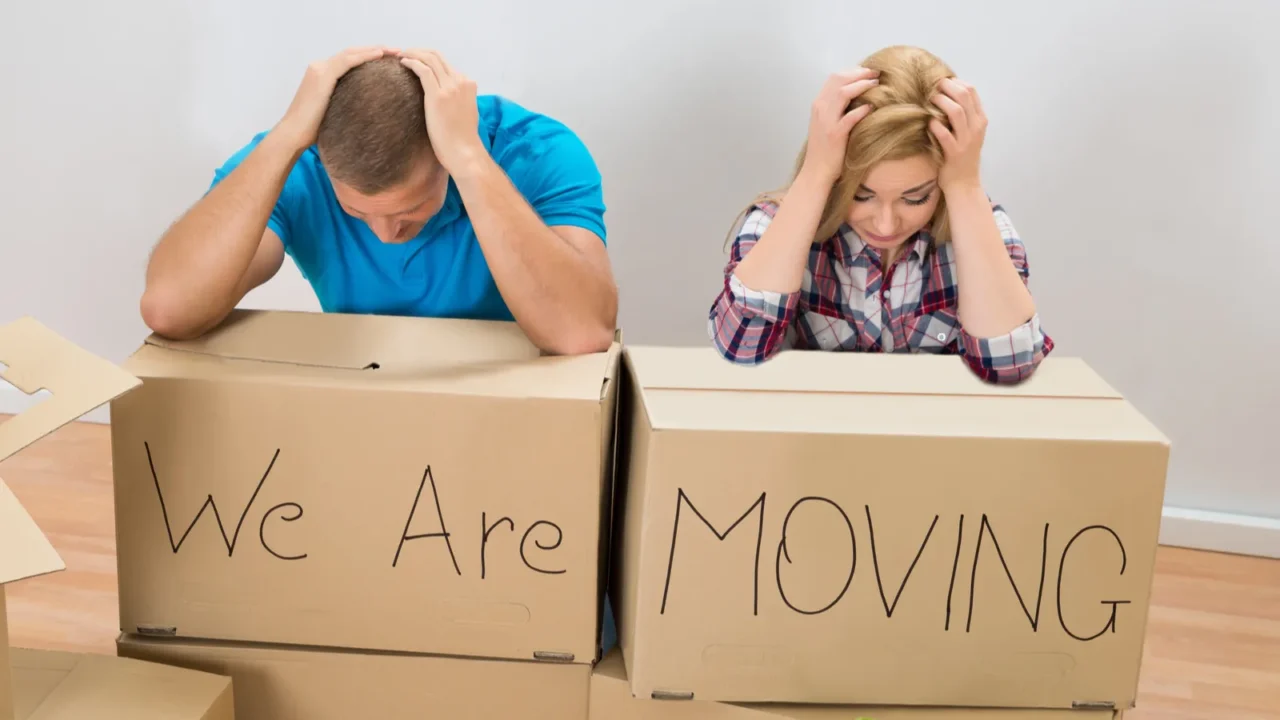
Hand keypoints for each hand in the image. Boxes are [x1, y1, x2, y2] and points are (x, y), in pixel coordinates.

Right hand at [274, 46, 397, 150]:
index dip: (368, 57)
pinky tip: (380, 55)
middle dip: (375, 50)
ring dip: (374, 50)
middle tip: (396, 51)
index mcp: (321, 75)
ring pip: (350, 53)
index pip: (348, 61)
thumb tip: (366, 113)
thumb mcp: (333, 112)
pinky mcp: (322, 75)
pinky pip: (347, 61)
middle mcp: (319, 67)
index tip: (388, 60)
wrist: (293, 134)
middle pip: (351, 53)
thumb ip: (345, 104)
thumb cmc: (313, 131)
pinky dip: (364, 56)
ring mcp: (319, 69)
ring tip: (394, 51)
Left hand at [398, 49, 485, 176]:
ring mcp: (450, 87)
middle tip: (404, 53)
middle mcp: (461, 81)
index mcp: (468, 84)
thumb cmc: (461, 139)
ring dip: (412, 53)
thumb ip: (457, 99)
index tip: (416, 60)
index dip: (429, 58)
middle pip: (437, 56)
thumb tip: (443, 98)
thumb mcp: (464, 112)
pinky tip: (402, 63)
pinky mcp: (438, 95)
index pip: (446, 64)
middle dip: (419, 51)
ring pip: (429, 59)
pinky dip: (411, 62)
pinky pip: (423, 70)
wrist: (464, 152)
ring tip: (400, 55)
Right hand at [799, 68, 879, 185]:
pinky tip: (871, 108)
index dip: (853, 70)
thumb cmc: (825, 148)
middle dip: (860, 73)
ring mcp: (826, 121)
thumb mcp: (826, 122)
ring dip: (862, 85)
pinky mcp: (835, 134)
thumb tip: (857, 95)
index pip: (834, 77)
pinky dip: (861, 110)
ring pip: (843, 92)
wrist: (816, 171)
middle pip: (839, 79)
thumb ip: (836, 108)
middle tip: (876, 73)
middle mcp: (820, 108)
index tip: (868, 72)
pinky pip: (849, 116)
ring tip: (876, 84)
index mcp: (818, 104)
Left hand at [930, 78, 987, 192]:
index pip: (972, 91)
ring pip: (956, 112)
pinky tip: (928, 123)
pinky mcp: (954, 153)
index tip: (941, 81)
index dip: (955, 82)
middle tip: (932, 86)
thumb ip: (963, 114)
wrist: (964, 183)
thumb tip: (945, 93)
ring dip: (940, 102)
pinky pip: (944, 134)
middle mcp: (976, 127)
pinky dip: (935, 125)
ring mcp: (966, 140)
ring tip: (929, 99)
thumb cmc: (962, 155)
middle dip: (947, 86)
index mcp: (980, 119)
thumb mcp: (969, 132)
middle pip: (964, 96)